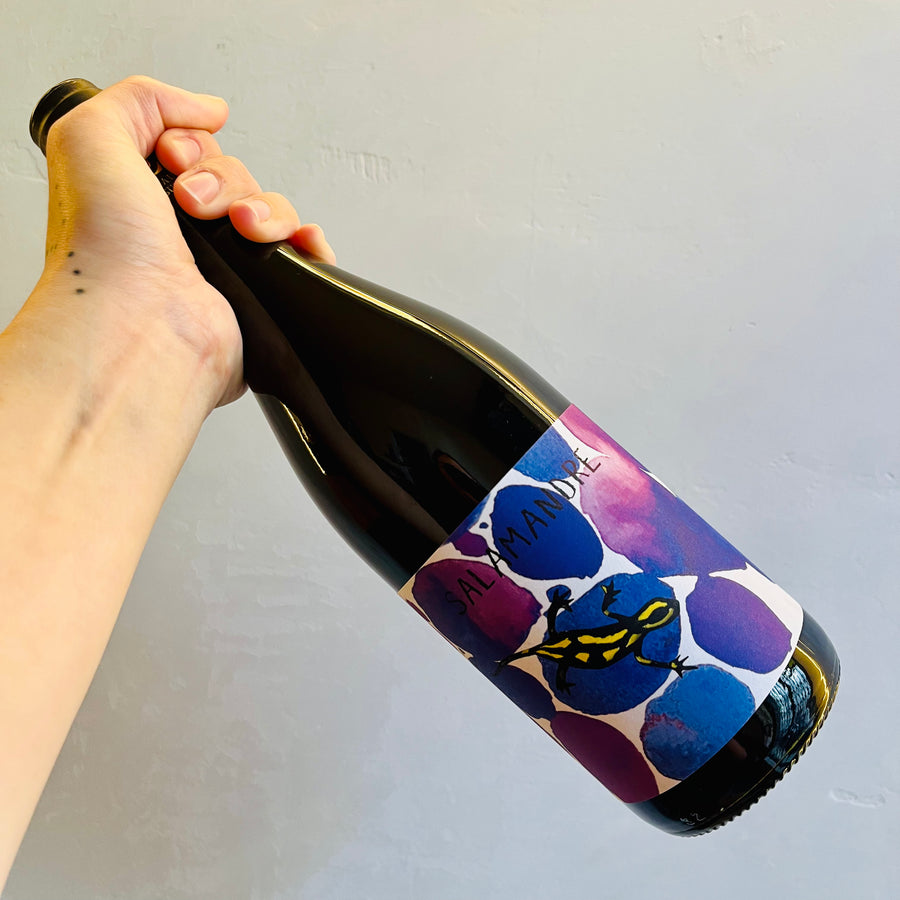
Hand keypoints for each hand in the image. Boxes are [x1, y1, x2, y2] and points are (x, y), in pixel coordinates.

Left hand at [39, 75, 333, 408]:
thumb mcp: (90, 136)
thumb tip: (206, 110)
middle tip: (194, 203)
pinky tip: (295, 243)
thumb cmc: (102, 255)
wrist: (139, 326)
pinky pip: (301, 257)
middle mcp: (183, 233)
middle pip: (237, 175)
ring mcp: (224, 266)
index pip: (193, 148)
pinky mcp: (260, 295)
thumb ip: (141, 99)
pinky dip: (308, 244)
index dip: (190, 144)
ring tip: (239, 230)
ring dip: (264, 210)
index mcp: (144, 198)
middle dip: (224, 179)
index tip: (171, 159)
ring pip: (272, 210)